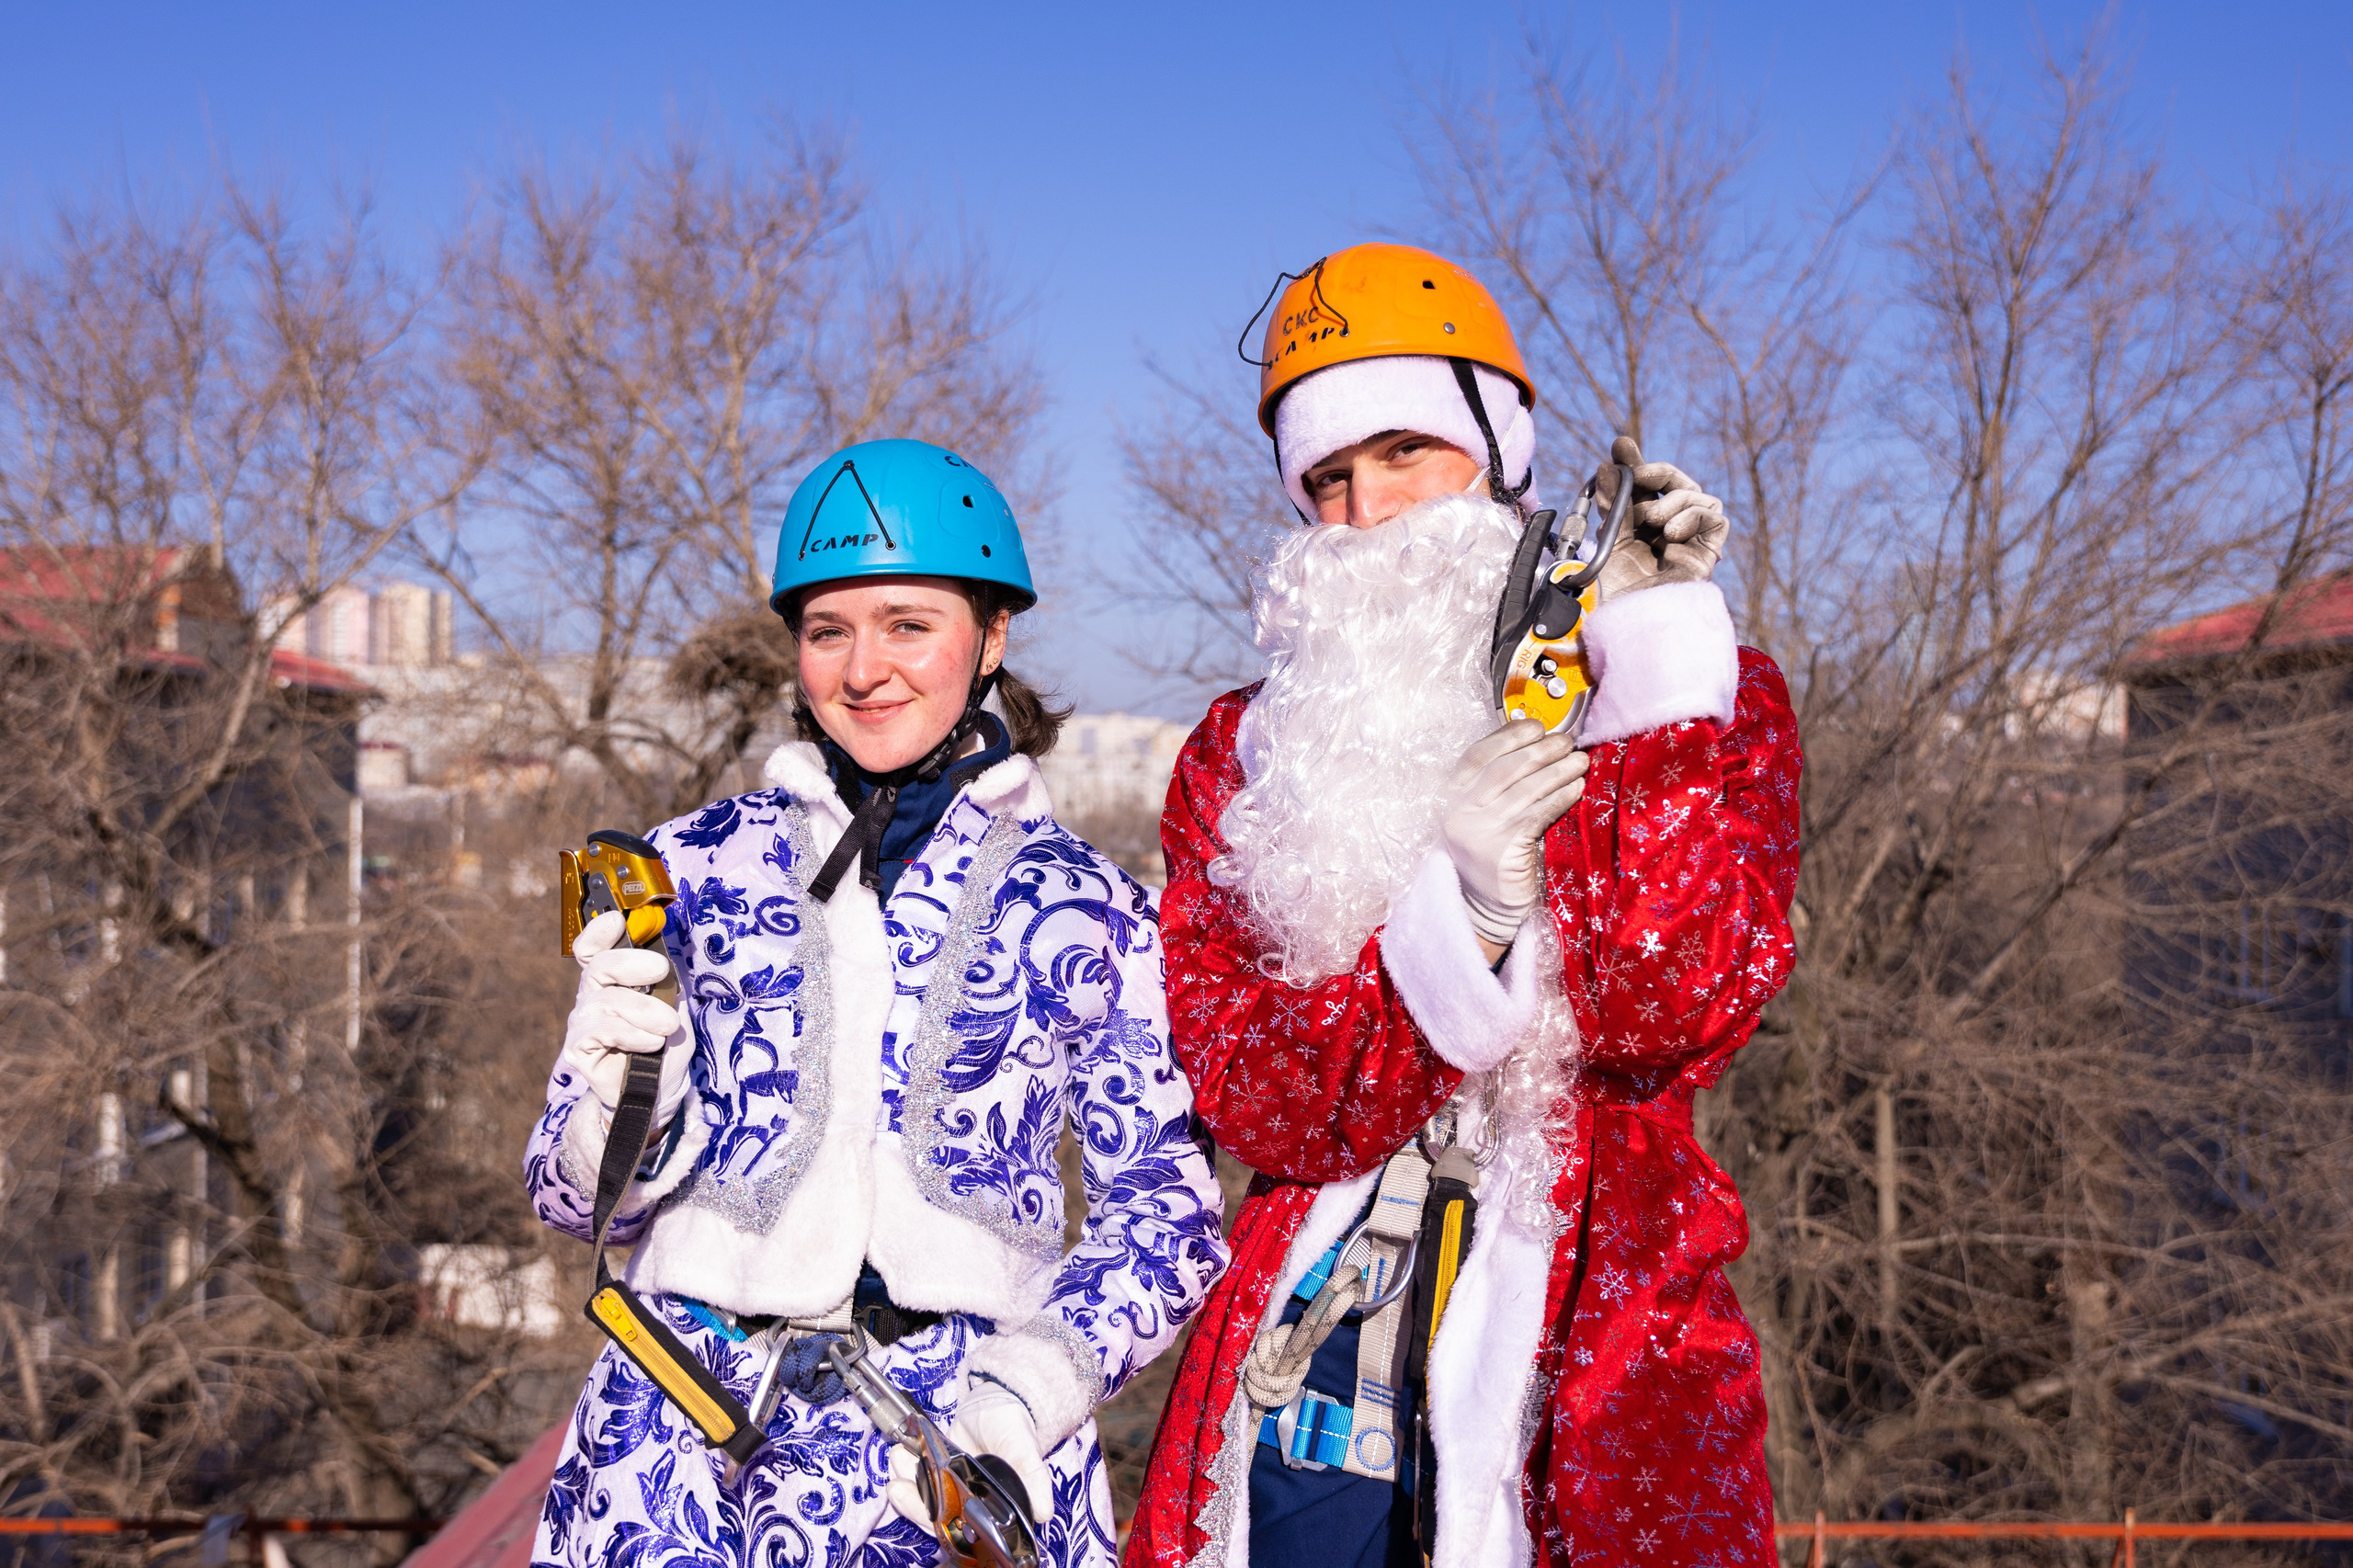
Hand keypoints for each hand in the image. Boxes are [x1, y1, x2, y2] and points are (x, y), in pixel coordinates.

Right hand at [557, 909, 691, 1127]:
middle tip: (661, 973)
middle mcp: (592, 996)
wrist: (660, 1091)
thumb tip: (662, 954)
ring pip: (606, 1001)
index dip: (598, 931)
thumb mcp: (674, 1004)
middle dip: (632, 964)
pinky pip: (601, 1031)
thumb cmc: (665, 1043)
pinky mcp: (579, 1049)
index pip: (593, 948)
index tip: (617, 922)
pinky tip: (650, 1044)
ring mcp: (582, 1022)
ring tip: (667, 1028)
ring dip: (644, 1012)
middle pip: (599, 967)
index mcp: (611, 980)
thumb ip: (664, 979)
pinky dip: (633, 1035)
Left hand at [885, 1380, 1051, 1529]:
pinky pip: (918, 1473)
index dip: (942, 1523)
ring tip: (899, 1460)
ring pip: (921, 1496)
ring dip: (905, 1483)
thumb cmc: (1015, 1429)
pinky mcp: (937, 1468)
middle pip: (935, 1516)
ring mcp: (950, 1485)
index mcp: (988, 1507)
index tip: (925, 1511)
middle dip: (913, 1504)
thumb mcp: (1025, 1452)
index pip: (962, 1527)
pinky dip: (905, 1465)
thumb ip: (1033, 1480)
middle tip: (897, 1488)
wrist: (998, 1401)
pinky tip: (900, 1452)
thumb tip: (1043, 1512)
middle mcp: (967, 1502)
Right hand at [1441, 720, 1590, 948]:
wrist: (1480, 907)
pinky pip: (1538, 814)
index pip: (1478, 754)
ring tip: (1579, 761)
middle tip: (1567, 742)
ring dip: (1558, 771)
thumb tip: (1536, 746)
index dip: (1509, 736)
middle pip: (1505, 768)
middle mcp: (1459, 811)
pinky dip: (1559, 798)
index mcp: (1449, 796)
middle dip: (1541, 750)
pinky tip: (1575, 789)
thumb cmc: (1485, 856)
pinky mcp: (1502, 850)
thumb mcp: (1478, 815)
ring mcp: (1479, 831)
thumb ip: (1494, 785)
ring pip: (1525, 789)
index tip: (1537, 727)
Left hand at [1592, 435, 1727, 600]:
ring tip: (1650, 522)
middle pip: (1677, 483)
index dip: (1637, 464)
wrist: (1637, 620)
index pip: (1647, 487)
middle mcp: (1670, 530)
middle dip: (1657, 472)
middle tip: (1639, 474)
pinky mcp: (1709, 552)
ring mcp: (1692, 541)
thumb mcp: (1610, 539)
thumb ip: (1612, 504)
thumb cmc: (1621, 589)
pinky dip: (1693, 516)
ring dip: (1672, 501)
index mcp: (1644, 526)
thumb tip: (1606, 467)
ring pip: (1697, 496)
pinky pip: (1715, 518)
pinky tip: (1672, 533)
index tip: (1621, 446)